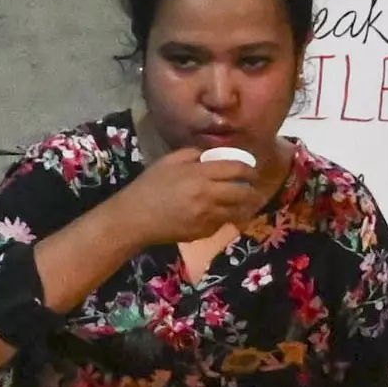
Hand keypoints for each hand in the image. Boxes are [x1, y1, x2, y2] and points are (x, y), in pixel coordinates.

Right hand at [100, 137, 272, 254]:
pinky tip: (218, 215)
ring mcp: (206, 216)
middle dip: (252, 190)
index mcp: (199, 174)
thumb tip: (213, 155)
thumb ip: (193, 154)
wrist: (134, 218)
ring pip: (237, 211)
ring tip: (243, 204)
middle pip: (243, 192)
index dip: (249, 169)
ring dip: (243, 207)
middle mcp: (207, 195)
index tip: (252, 171)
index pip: (236, 169)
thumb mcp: (168, 162)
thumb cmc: (149, 187)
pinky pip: (222, 224)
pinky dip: (224, 219)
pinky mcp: (203, 232)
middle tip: (253, 189)